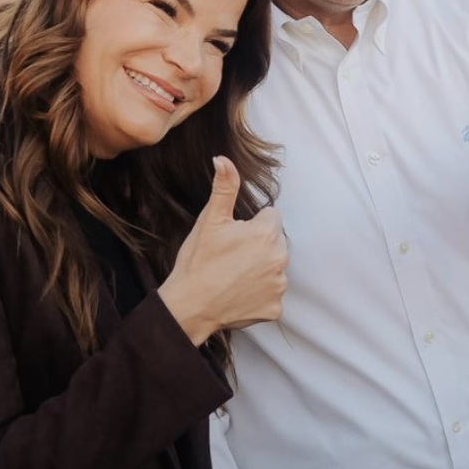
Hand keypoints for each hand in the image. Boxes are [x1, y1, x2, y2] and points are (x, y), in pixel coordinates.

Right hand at [157, 158, 287, 345]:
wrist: (189, 306)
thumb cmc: (198, 262)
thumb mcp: (210, 220)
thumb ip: (224, 187)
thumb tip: (224, 159)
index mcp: (267, 234)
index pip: (271, 217)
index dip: (251, 225)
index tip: (234, 237)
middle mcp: (280, 259)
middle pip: (275, 242)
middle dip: (258, 246)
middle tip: (231, 257)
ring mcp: (279, 285)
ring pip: (274, 267)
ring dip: (260, 269)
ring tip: (233, 275)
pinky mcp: (275, 308)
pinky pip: (272, 294)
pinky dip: (259, 294)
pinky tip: (238, 293)